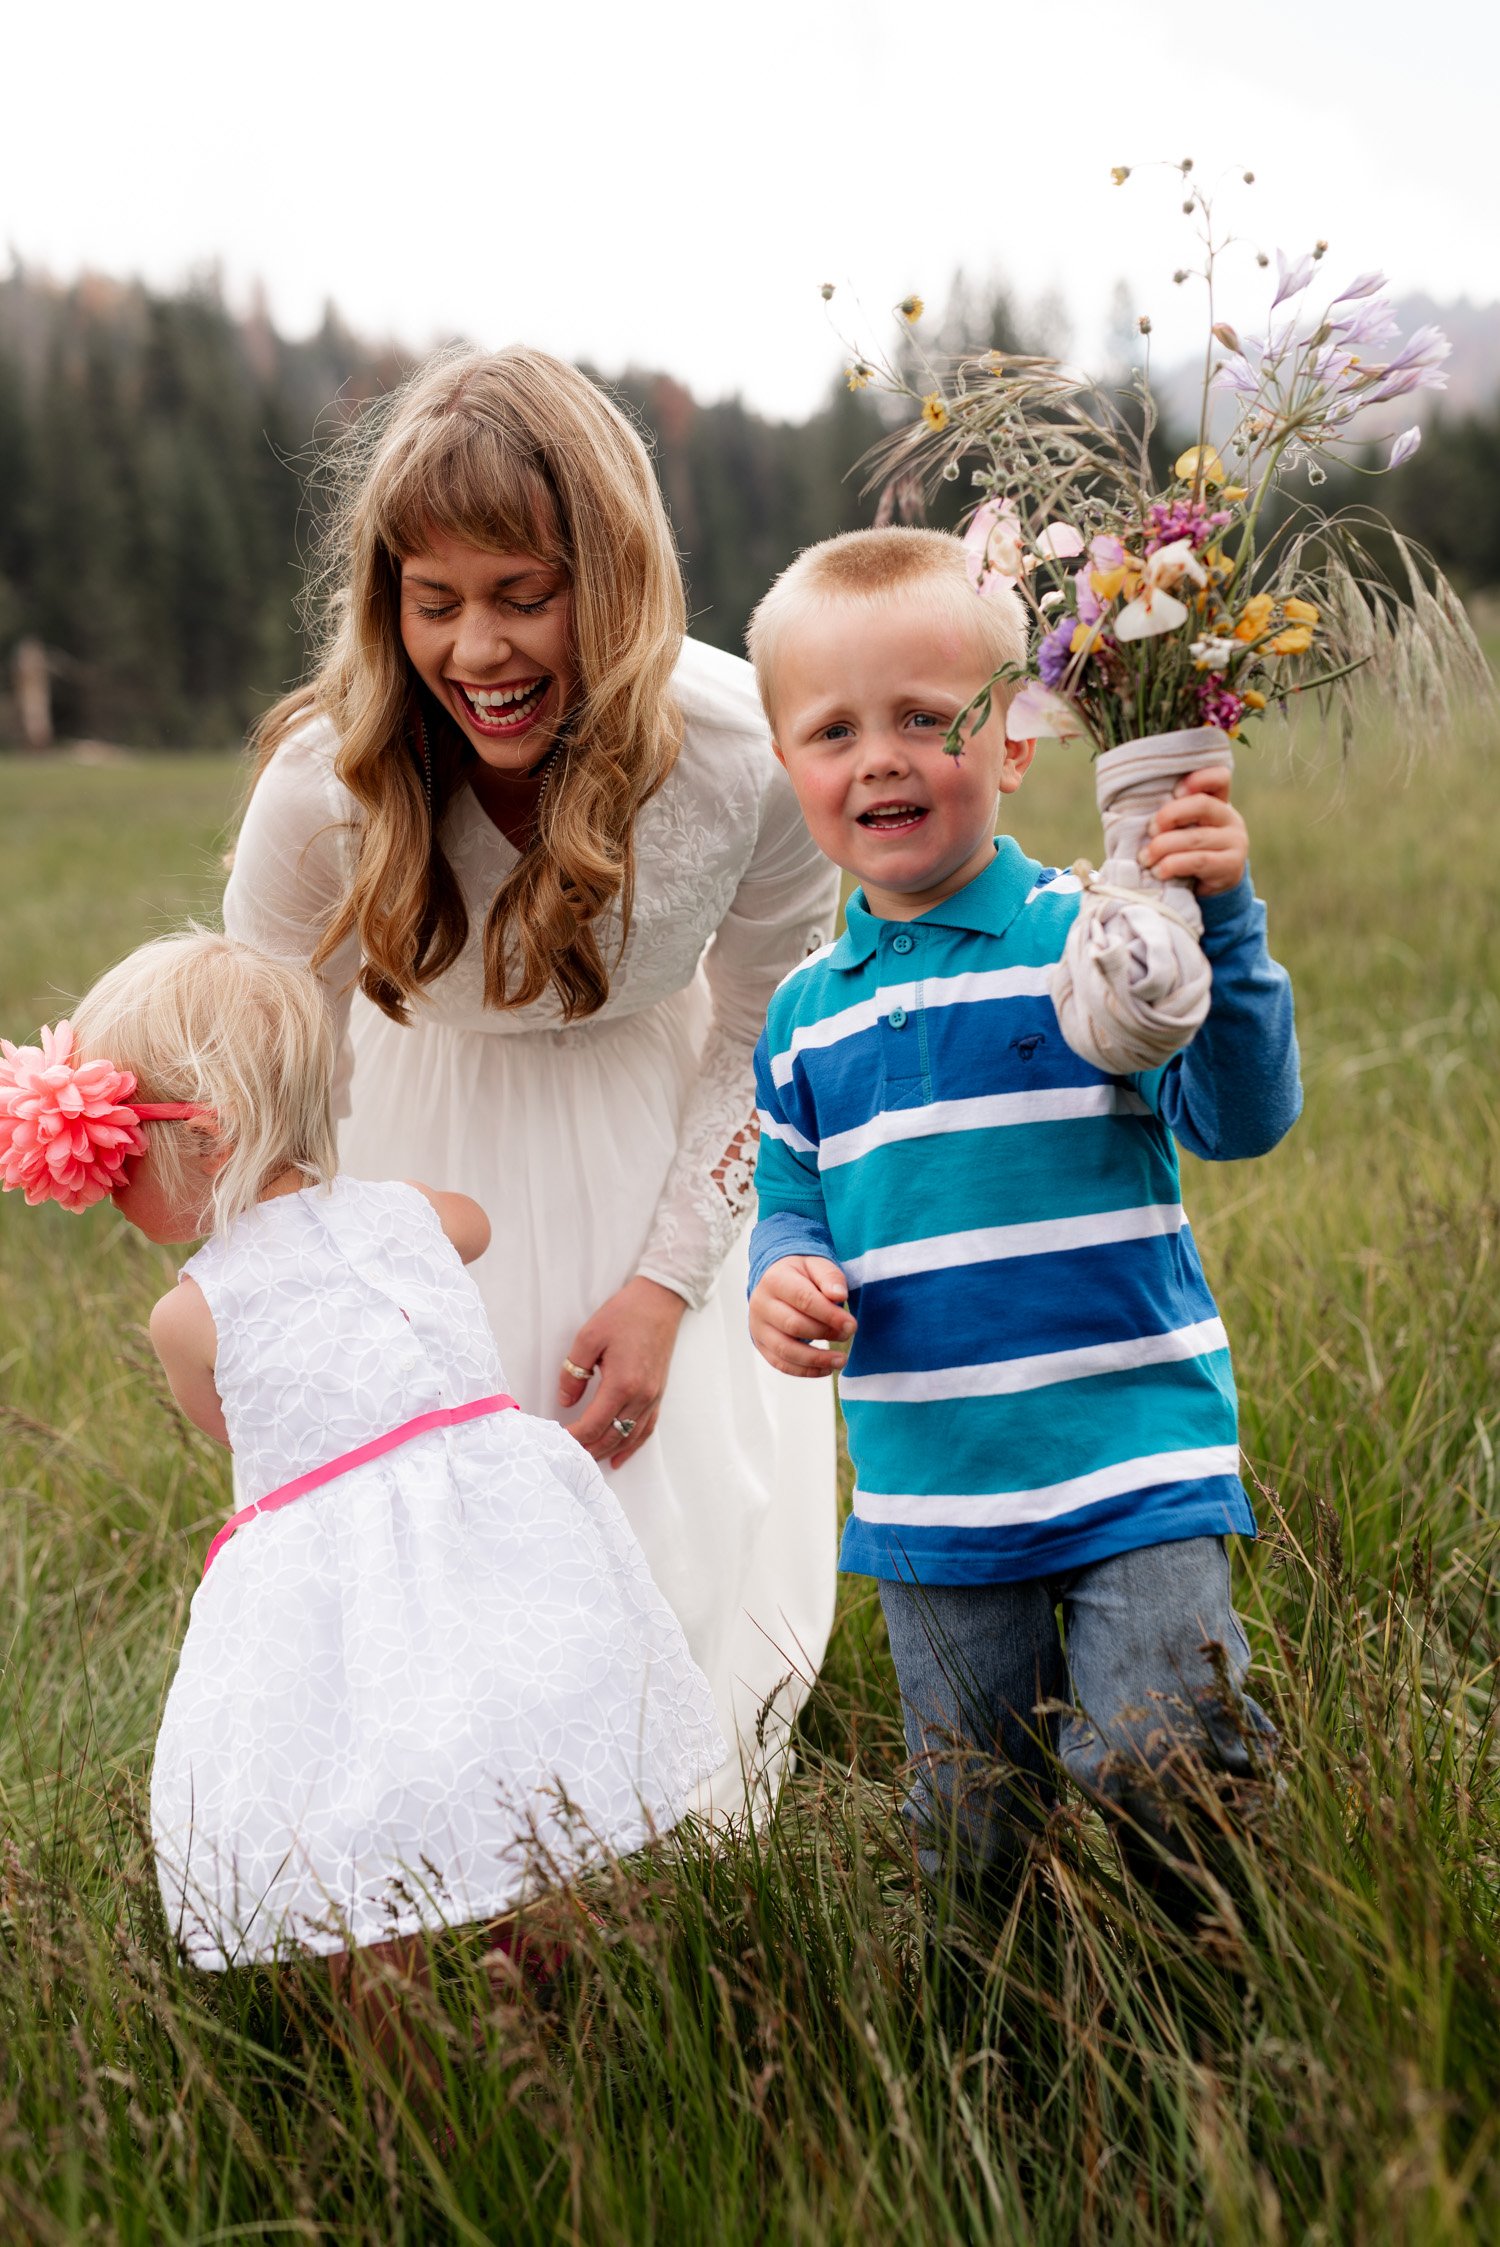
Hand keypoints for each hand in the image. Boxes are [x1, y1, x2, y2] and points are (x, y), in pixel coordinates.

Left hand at [558, 1275, 686, 1468]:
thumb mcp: (589, 1337)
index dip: (573, 1437)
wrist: (660, 1301)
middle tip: (567, 1455)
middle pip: (611, 1436)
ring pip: (629, 1437)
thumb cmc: (625, 1314)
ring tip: (587, 1459)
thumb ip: (573, 1371)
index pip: (593, 1424)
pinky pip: (646, 1428)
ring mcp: (653, 1397)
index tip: (556, 1440)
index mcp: (622, 1383)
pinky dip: (632, 1446)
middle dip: (587, 1449)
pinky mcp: (658, 1393)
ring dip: (607, 1451)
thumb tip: (565, 1400)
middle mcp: (641, 1396)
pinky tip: (620, 1457)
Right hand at [749, 1255, 854, 1377]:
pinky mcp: (761, 1344)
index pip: (804, 1300)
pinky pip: (781, 1364)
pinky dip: (806, 1371)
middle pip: (794, 1326)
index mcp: (775, 1280)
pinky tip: (826, 1368)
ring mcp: (758, 1327)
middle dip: (826, 1334)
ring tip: (841, 1360)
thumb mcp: (817, 1264)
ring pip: (785, 1350)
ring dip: (816, 1359)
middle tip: (848, 1334)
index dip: (829, 1315)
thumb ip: (830, 1277)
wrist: (776, 1279)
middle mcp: (761, 1304)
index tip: (852, 1325)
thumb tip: (839, 1296)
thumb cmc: (802, 1273)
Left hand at [1138, 766, 1247, 896]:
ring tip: (1146, 858)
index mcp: (1217, 802)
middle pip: (1202, 805)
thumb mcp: (1181, 830)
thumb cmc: (1186, 853)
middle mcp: (1229, 818)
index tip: (1174, 791)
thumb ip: (1170, 817)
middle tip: (1151, 830)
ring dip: (1164, 846)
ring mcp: (1234, 841)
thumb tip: (1131, 813)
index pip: (1219, 777)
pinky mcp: (1231, 865)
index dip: (1199, 778)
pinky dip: (1174, 865)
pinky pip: (1199, 860)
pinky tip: (1159, 871)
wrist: (1210, 890)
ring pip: (1196, 837)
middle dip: (1170, 815)